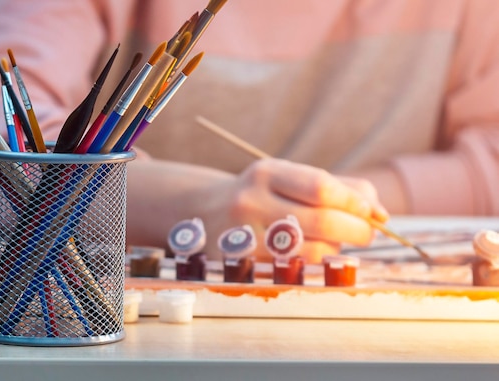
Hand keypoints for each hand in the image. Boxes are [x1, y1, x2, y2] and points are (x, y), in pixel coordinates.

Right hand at [199, 158, 388, 262]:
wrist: (205, 211)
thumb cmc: (262, 193)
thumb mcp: (290, 178)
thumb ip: (339, 188)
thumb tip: (381, 214)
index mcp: (266, 173)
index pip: (322, 188)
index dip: (356, 203)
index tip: (374, 213)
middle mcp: (251, 201)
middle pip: (322, 221)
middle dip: (358, 230)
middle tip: (367, 233)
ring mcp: (245, 235)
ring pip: (313, 250)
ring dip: (337, 249)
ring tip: (334, 241)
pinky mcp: (244, 263)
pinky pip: (297, 268)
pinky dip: (317, 262)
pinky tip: (315, 252)